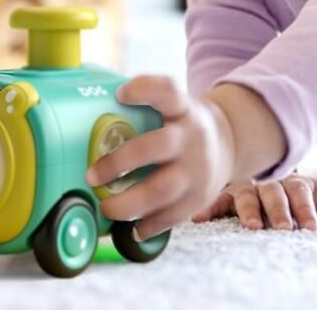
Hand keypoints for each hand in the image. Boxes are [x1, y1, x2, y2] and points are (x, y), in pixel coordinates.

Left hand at [85, 76, 235, 241]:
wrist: (229, 143)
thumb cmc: (183, 124)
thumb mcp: (174, 105)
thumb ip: (144, 104)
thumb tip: (87, 95)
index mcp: (183, 108)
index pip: (168, 91)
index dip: (144, 90)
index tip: (120, 94)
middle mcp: (193, 136)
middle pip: (159, 145)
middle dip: (121, 161)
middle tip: (91, 174)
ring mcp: (198, 169)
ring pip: (163, 188)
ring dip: (128, 203)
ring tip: (105, 207)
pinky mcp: (199, 197)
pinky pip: (171, 216)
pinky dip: (147, 225)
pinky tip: (131, 227)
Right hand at [192, 175, 316, 230]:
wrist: (267, 174)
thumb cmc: (294, 192)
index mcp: (294, 183)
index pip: (300, 193)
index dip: (305, 210)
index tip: (310, 227)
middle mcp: (269, 183)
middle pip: (274, 193)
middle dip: (280, 211)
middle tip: (284, 229)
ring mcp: (247, 188)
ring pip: (247, 195)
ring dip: (249, 210)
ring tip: (252, 227)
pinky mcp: (226, 195)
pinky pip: (216, 200)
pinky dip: (209, 207)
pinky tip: (200, 217)